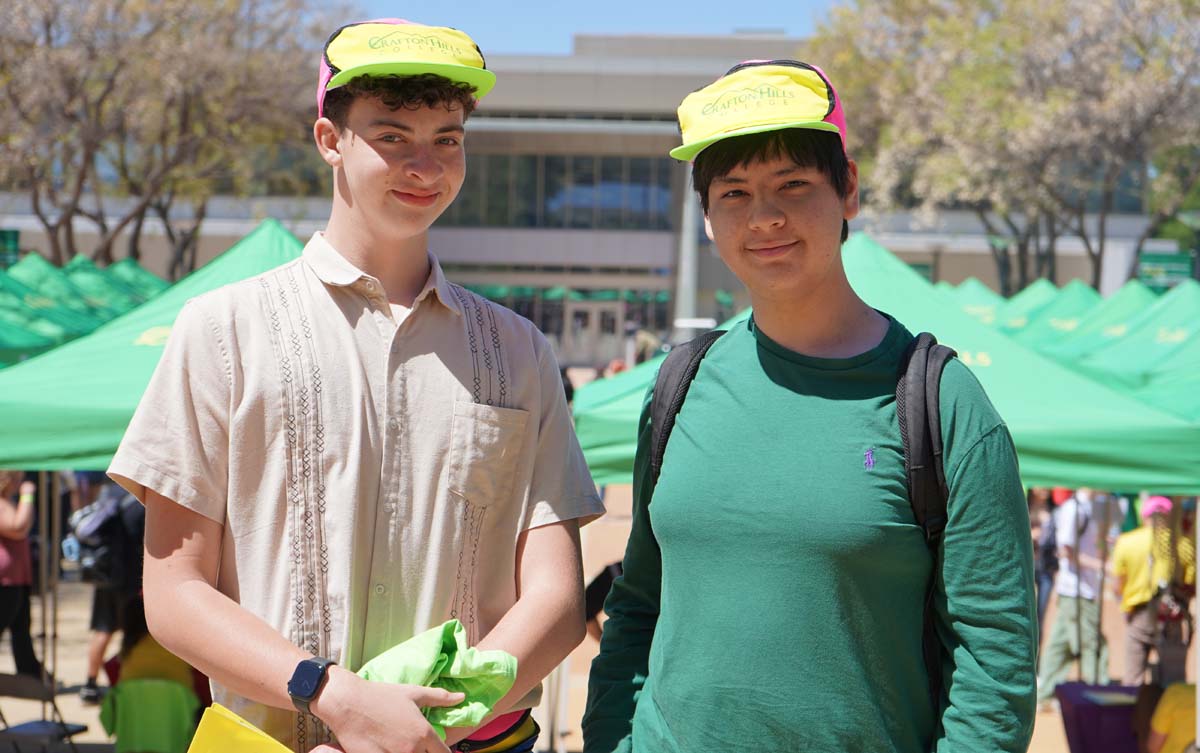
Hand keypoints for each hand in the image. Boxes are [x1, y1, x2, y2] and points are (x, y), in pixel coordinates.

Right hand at [312, 667, 464, 752]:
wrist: (348, 701)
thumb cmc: (381, 695)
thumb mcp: (413, 693)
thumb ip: (440, 697)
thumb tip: (462, 698)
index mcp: (423, 732)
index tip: (434, 750)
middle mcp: (411, 748)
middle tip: (414, 746)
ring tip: (398, 746)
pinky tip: (386, 750)